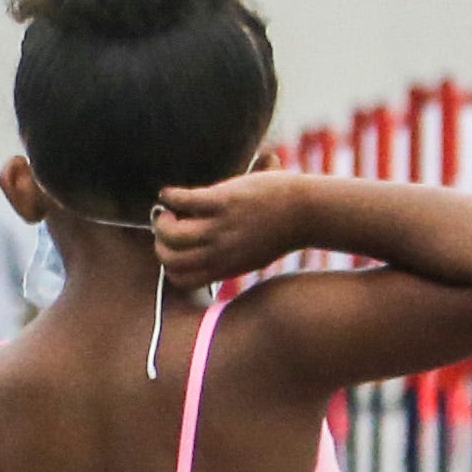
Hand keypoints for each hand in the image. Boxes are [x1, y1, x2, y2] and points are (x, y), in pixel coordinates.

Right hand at [152, 167, 318, 288]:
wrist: (310, 212)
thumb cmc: (285, 228)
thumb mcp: (254, 253)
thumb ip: (234, 252)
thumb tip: (221, 241)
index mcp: (224, 267)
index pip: (181, 279)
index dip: (171, 265)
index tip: (176, 248)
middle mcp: (219, 253)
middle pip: (169, 259)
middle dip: (161, 243)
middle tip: (168, 226)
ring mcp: (220, 228)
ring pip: (171, 234)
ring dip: (162, 221)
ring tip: (169, 210)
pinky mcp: (223, 203)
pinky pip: (183, 202)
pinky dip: (170, 196)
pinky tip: (170, 192)